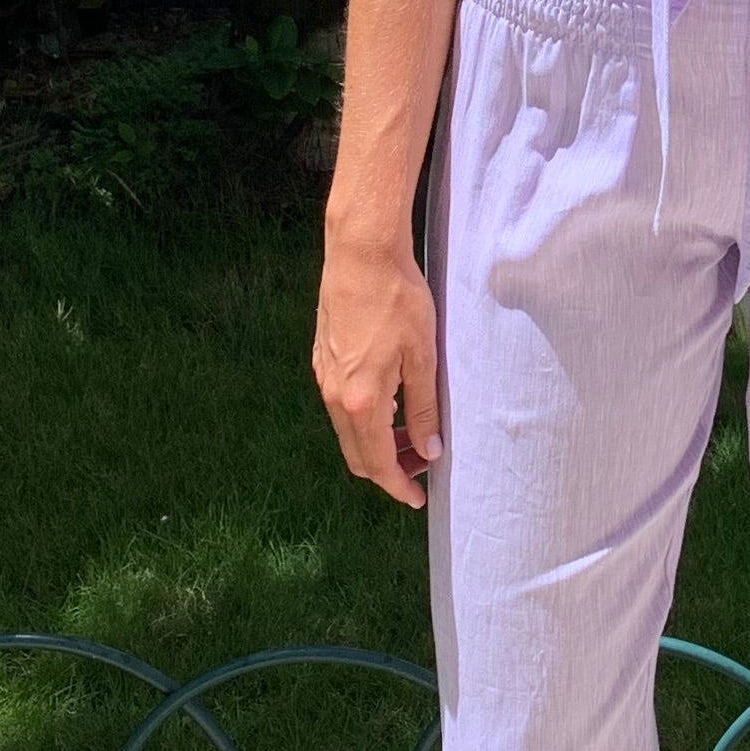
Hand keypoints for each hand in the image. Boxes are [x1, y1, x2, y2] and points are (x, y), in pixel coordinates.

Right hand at [314, 230, 443, 508]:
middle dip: (387, 469)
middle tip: (420, 466)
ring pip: (347, 431)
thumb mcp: (422, 357)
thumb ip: (423, 409)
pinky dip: (363, 420)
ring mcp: (323, 376)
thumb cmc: (398, 299)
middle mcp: (334, 395)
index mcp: (361, 401)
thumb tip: (428, 450)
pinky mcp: (322, 359)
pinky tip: (390, 404)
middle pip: (356, 454)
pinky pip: (340, 406)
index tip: (417, 498)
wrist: (361, 253)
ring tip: (411, 436)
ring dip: (376, 443)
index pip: (377, 462)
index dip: (398, 485)